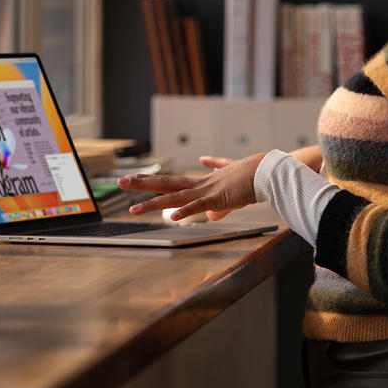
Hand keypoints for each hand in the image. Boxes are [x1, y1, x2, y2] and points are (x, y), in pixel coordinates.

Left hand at [117, 151, 267, 221]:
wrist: (267, 170)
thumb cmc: (252, 178)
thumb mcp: (231, 194)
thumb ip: (219, 204)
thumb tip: (211, 215)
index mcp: (202, 183)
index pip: (171, 181)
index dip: (153, 181)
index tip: (135, 178)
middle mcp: (200, 184)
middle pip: (165, 183)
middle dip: (142, 183)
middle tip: (121, 182)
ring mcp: (207, 190)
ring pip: (175, 197)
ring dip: (153, 203)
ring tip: (133, 209)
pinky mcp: (218, 198)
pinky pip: (198, 206)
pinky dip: (185, 212)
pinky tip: (172, 217)